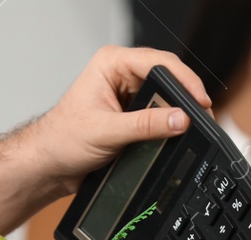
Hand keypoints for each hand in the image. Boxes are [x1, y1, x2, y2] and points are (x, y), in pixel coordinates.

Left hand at [26, 46, 211, 199]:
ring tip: (186, 127)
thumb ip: (146, 125)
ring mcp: (128, 95)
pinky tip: (173, 133)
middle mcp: (121, 75)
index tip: (199, 101)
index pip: (158, 62)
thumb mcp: (107, 132)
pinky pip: (160, 115)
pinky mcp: (133, 114)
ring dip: (176, 112)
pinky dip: (168, 125)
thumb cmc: (62, 139)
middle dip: (185, 97)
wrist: (50, 165)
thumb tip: (179, 119)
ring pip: (166, 98)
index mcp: (110, 64)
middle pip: (168, 78)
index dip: (184, 80)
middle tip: (199, 116)